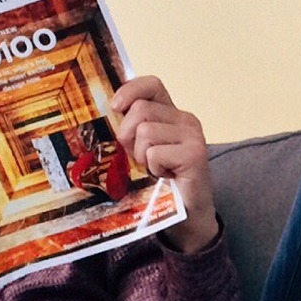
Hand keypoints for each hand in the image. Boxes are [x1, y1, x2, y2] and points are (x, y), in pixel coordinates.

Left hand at [112, 75, 217, 253]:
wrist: (188, 215)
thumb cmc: (161, 182)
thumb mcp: (142, 149)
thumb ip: (132, 128)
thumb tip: (105, 112)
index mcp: (173, 114)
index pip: (151, 84)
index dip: (130, 90)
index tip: (116, 107)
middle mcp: (186, 120)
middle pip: (141, 110)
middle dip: (128, 136)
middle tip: (139, 158)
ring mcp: (193, 136)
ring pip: (145, 132)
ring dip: (141, 156)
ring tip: (154, 169)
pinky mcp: (194, 154)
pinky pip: (155, 153)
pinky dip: (153, 168)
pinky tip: (165, 177)